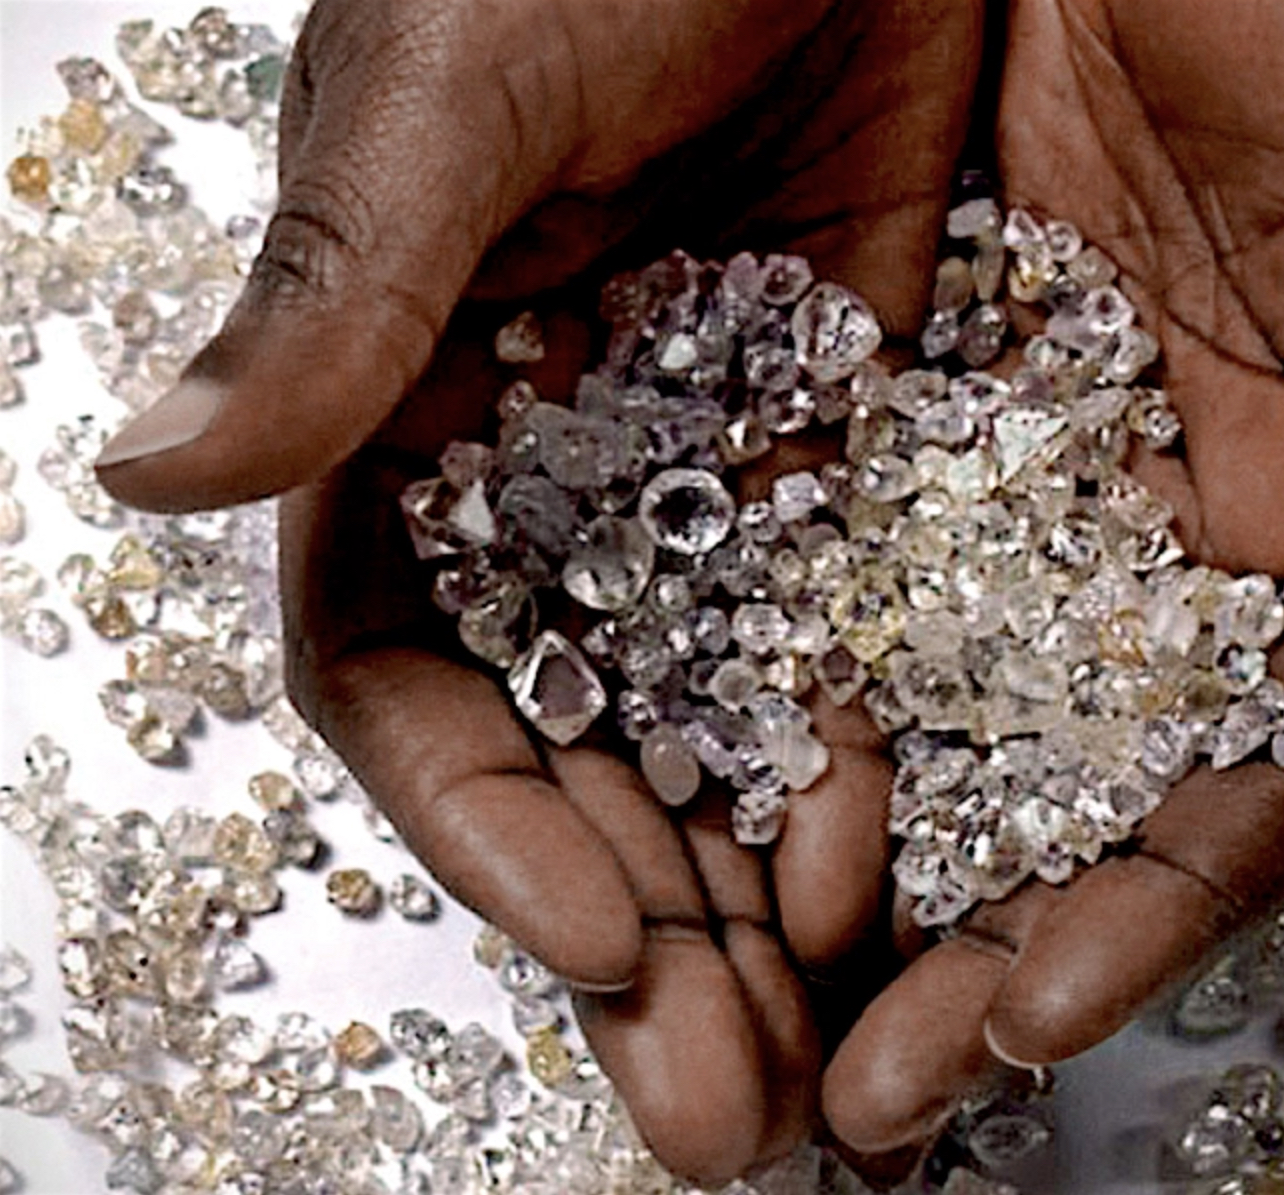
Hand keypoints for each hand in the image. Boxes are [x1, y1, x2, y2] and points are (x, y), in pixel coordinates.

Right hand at [96, 0, 983, 1180]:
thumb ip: (343, 284)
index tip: (599, 938)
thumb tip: (151, 467)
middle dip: (640, 931)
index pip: (410, 669)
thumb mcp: (465, 79)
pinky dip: (869, 755)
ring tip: (831, 1053)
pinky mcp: (852, 428)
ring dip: (758, 894)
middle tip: (724, 1110)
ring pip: (717, 721)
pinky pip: (852, 631)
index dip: (488, 816)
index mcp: (412, 399)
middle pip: (580, 745)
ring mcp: (707, 461)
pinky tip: (913, 869)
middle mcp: (552, 464)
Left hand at [822, 0, 1283, 1154]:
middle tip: (863, 1093)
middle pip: (1095, 795)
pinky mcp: (911, 420)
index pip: (1282, 764)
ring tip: (753, 1011)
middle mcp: (1189, 532)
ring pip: (953, 729)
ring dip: (865, 880)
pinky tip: (697, 801)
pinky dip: (783, 710)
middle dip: (990, 953)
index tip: (1039, 1010)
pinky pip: (837, 593)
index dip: (1176, 902)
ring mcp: (1045, 489)